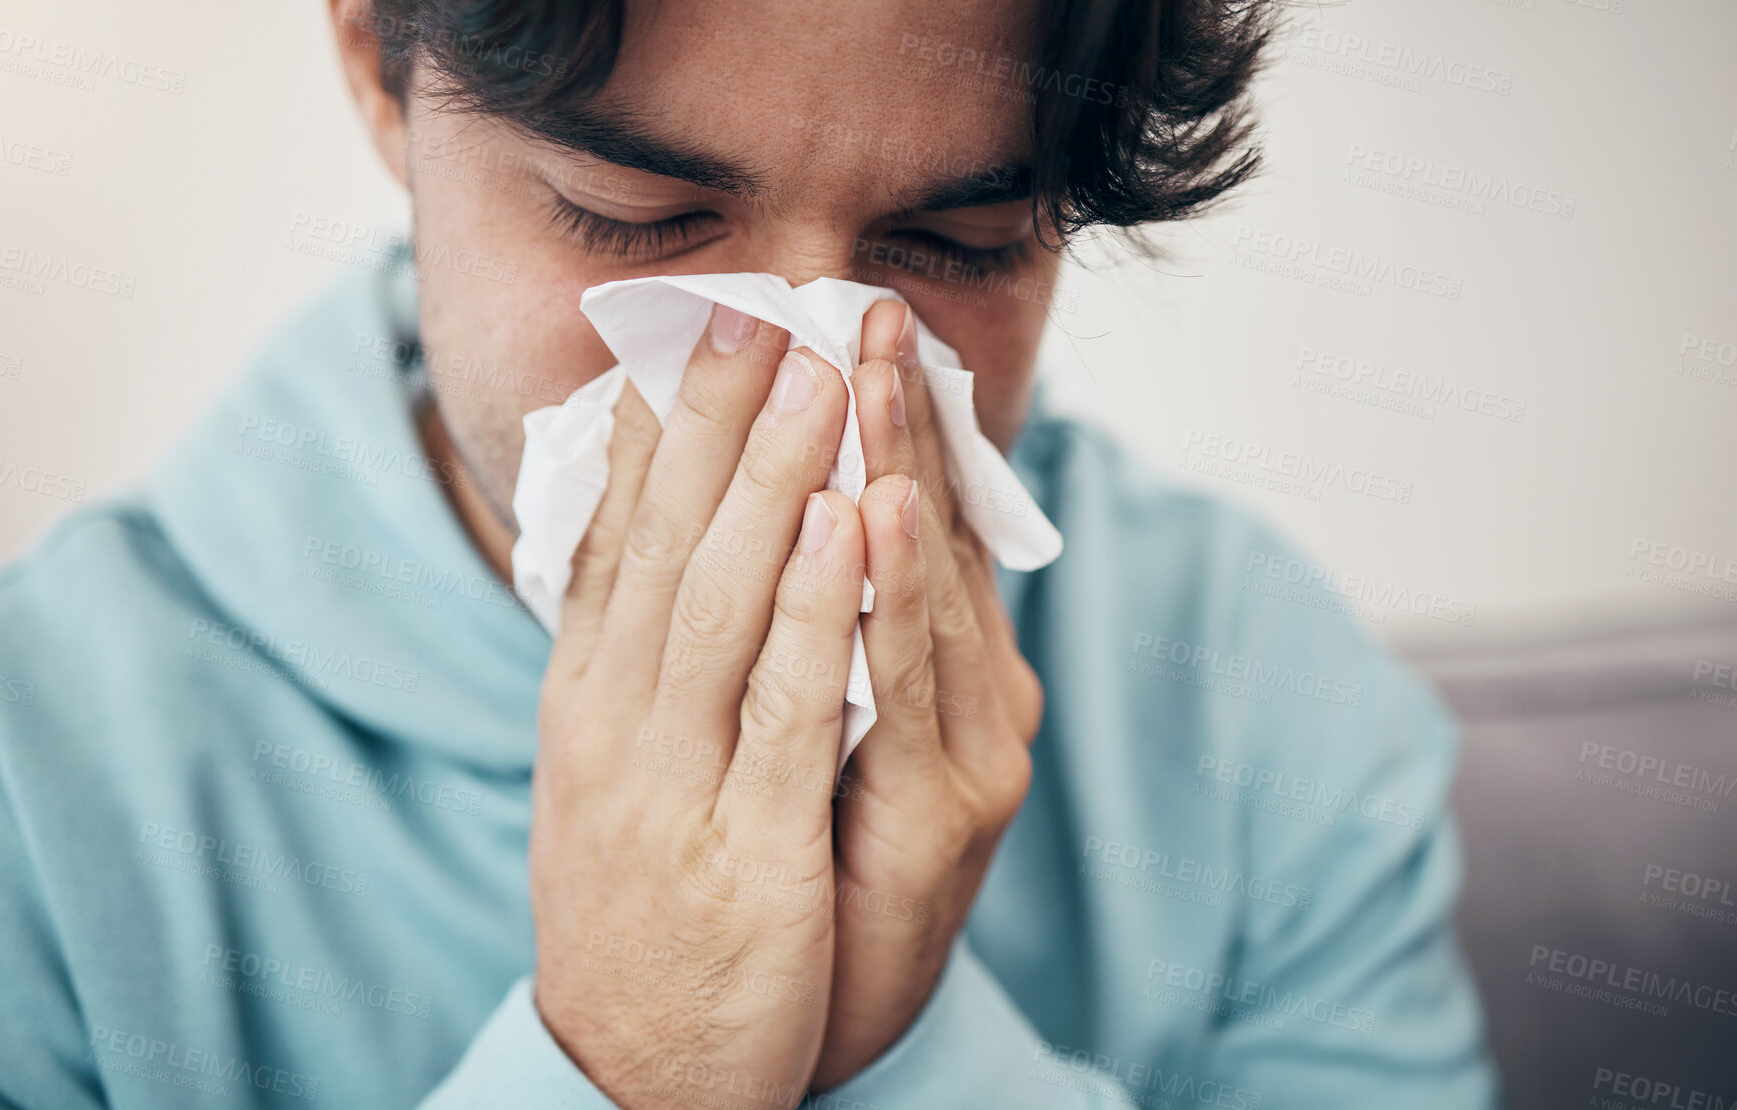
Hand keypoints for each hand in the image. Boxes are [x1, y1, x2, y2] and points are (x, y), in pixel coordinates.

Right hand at [531, 309, 863, 1109]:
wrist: (629, 1072)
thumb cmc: (637, 907)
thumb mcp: (608, 773)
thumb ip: (630, 663)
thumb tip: (654, 550)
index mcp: (585, 703)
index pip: (614, 543)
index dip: (655, 435)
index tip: (692, 337)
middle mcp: (615, 726)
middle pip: (668, 548)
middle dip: (718, 423)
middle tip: (761, 311)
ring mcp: (675, 785)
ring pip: (726, 605)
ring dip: (774, 482)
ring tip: (814, 374)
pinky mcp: (749, 848)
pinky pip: (790, 710)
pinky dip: (822, 610)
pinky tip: (852, 524)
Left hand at [809, 302, 1041, 1088]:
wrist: (777, 1032)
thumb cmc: (796, 864)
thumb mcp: (809, 730)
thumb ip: (819, 631)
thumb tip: (780, 525)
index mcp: (932, 669)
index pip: (907, 520)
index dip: (883, 419)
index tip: (842, 321)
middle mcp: (969, 696)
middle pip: (934, 535)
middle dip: (898, 416)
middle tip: (867, 306)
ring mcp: (968, 751)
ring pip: (932, 592)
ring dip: (907, 472)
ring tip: (876, 375)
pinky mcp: (945, 814)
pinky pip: (907, 689)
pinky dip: (896, 594)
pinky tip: (882, 512)